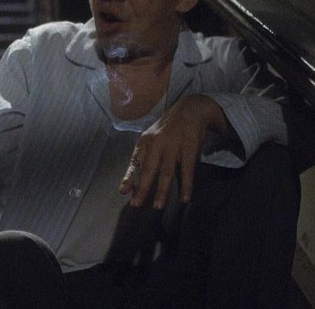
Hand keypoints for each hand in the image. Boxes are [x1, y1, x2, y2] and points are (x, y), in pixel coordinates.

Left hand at [119, 94, 226, 208]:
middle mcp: (157, 143)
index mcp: (146, 141)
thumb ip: (144, 157)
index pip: (135, 161)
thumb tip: (134, 179)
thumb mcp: (152, 137)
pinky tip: (184, 197)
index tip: (123, 191)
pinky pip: (187, 170)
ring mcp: (173, 145)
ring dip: (162, 190)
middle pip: (149, 169)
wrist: (191, 109)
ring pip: (166, 172)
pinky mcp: (189, 148)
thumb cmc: (168, 128)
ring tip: (158, 206)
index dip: (129, 177)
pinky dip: (186, 185)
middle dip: (142, 188)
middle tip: (136, 204)